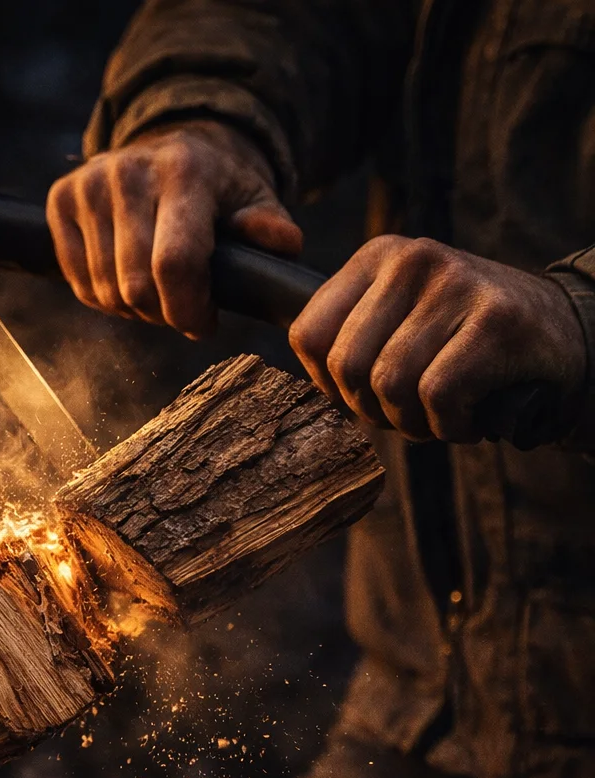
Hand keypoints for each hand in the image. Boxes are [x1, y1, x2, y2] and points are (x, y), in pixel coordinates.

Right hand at [47, 121, 302, 338]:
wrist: (165, 150)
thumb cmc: (217, 191)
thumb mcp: (256, 203)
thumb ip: (273, 229)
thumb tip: (280, 242)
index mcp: (185, 170)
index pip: (175, 264)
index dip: (188, 310)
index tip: (203, 324)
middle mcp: (129, 170)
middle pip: (136, 285)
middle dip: (163, 315)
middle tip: (181, 309)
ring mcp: (89, 184)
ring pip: (105, 291)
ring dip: (134, 310)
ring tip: (157, 293)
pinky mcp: (60, 199)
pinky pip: (78, 282)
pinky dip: (104, 298)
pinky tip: (126, 281)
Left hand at [289, 235, 587, 442]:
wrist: (564, 332)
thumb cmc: (462, 341)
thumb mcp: (399, 320)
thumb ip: (349, 339)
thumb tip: (307, 380)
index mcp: (376, 257)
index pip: (307, 335)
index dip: (326, 385)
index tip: (360, 395)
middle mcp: (412, 259)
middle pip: (348, 367)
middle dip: (372, 410)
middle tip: (406, 415)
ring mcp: (456, 283)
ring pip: (390, 385)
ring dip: (412, 424)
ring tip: (440, 417)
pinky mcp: (497, 319)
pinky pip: (438, 396)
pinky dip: (448, 427)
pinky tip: (467, 420)